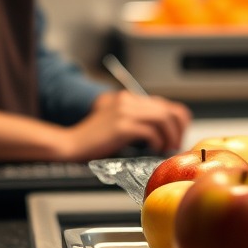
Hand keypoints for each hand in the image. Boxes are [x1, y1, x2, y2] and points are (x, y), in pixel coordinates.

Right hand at [65, 92, 191, 160]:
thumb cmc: (94, 140)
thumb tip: (165, 132)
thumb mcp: (117, 122)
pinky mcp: (121, 126)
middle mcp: (128, 100)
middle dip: (178, 130)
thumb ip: (137, 120)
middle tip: (175, 145)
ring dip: (170, 136)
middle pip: (168, 110)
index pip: (165, 104)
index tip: (177, 136)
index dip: (177, 121)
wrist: (70, 144)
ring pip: (163, 118)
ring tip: (167, 149)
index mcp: (128, 98)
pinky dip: (157, 141)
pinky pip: (150, 131)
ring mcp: (124, 111)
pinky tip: (154, 149)